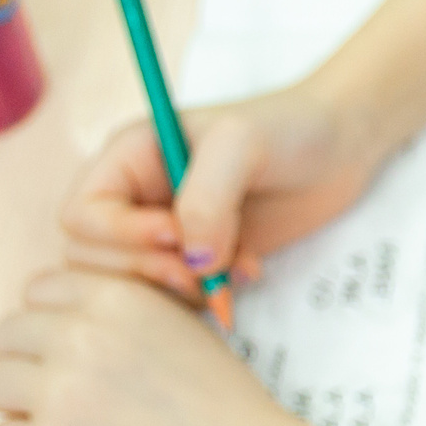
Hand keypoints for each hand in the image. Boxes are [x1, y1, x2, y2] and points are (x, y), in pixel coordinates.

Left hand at [0, 270, 297, 425]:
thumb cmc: (221, 400)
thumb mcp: (178, 324)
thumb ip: (119, 312)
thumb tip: (60, 320)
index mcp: (115, 297)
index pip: (38, 290)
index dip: (49, 320)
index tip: (66, 347)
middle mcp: (79, 336)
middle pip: (5, 334)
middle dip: (26, 360)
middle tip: (59, 390)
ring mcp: (58, 393)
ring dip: (14, 403)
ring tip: (53, 423)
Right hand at [60, 85, 383, 300]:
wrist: (344, 146)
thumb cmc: (289, 126)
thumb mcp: (241, 143)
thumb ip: (207, 196)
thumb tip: (191, 260)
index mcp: (127, 159)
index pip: (81, 215)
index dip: (119, 235)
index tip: (174, 234)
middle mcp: (136, 200)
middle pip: (93, 262)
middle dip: (147, 272)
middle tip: (201, 270)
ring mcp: (166, 235)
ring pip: (132, 287)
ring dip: (178, 291)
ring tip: (231, 272)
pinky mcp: (199, 263)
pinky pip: (176, 299)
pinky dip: (208, 297)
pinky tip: (248, 274)